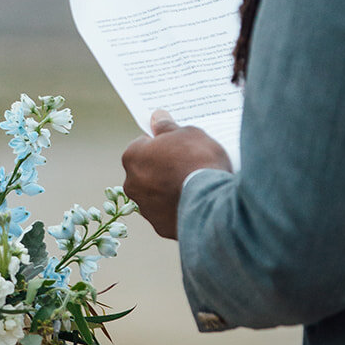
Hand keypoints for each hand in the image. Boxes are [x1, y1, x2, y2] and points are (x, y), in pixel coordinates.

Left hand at [122, 108, 231, 239]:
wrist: (213, 203)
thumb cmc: (198, 161)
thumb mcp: (188, 133)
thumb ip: (168, 126)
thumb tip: (157, 118)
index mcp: (133, 156)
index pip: (143, 144)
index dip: (162, 143)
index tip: (178, 145)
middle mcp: (132, 184)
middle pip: (147, 171)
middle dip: (162, 168)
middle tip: (188, 164)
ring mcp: (145, 208)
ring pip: (156, 194)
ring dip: (169, 190)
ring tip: (195, 185)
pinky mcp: (161, 227)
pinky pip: (168, 214)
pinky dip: (179, 208)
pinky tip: (196, 202)